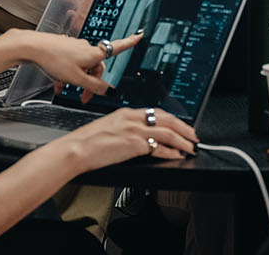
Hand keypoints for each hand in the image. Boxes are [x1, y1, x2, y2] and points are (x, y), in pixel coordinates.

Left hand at [8, 30, 141, 102]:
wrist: (32, 47)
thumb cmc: (53, 59)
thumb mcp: (77, 79)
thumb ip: (94, 86)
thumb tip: (108, 89)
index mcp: (94, 53)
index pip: (118, 47)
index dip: (130, 42)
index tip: (140, 35)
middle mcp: (87, 48)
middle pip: (96, 67)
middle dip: (90, 82)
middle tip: (83, 97)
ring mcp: (75, 47)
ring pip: (81, 67)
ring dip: (76, 80)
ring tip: (64, 89)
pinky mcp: (65, 48)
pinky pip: (71, 64)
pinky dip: (67, 74)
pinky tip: (58, 82)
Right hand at [52, 106, 198, 171]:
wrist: (74, 149)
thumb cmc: (85, 142)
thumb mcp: (108, 127)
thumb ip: (124, 128)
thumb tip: (137, 137)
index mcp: (126, 112)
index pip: (156, 112)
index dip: (172, 119)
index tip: (181, 125)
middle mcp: (132, 119)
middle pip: (167, 119)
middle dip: (184, 128)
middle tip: (193, 136)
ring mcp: (134, 130)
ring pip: (167, 133)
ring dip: (183, 141)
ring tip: (191, 147)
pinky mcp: (133, 144)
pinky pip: (159, 147)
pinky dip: (171, 152)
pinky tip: (177, 155)